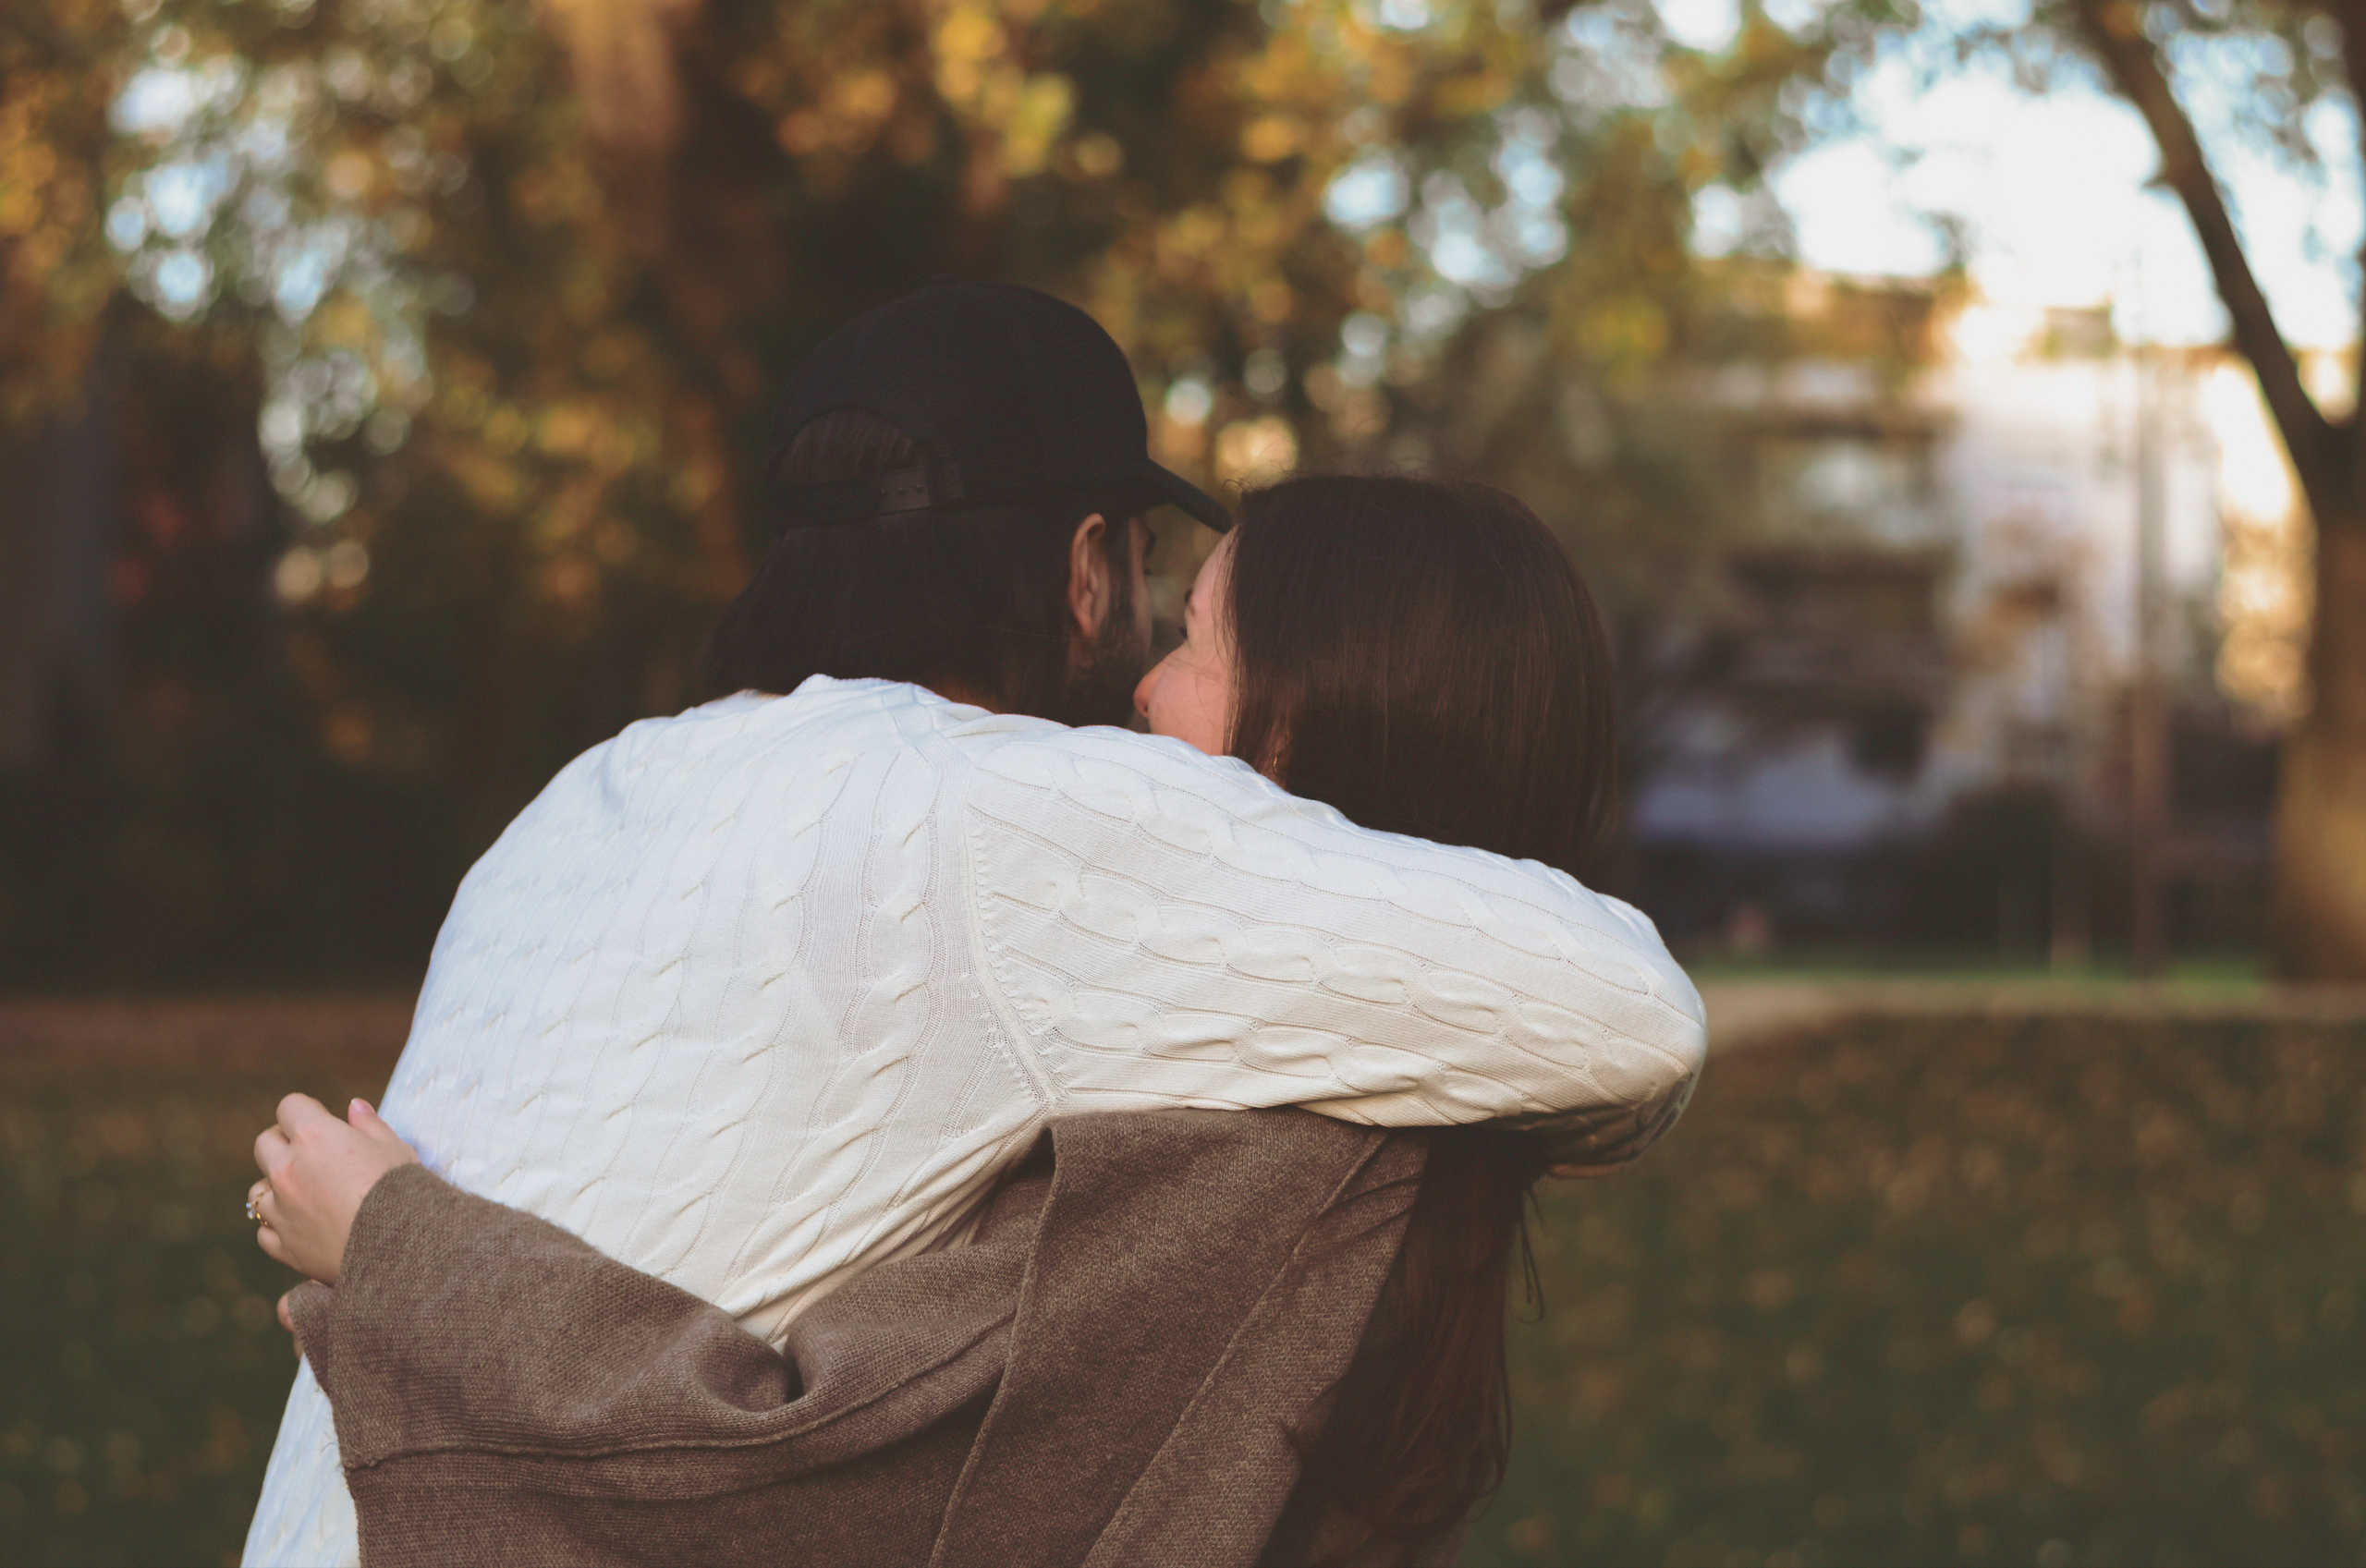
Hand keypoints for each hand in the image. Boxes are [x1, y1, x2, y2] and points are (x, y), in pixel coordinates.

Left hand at [251, 1095, 418, 1284]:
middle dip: (284, 1143)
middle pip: (265, 1143)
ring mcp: (280, 1210)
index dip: (307, 1111)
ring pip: (258, 1190)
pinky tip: (304, 1226)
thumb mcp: (395, 1148)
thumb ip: (370, 1124)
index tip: (323, 1121)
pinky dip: (280, 1227)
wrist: (402, 1249)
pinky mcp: (283, 1246)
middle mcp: (287, 1170)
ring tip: (306, 1195)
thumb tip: (355, 1107)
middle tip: (311, 1154)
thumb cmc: (403, 1191)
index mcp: (314, 1136)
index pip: (290, 1107)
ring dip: (276, 1188)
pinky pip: (265, 1231)